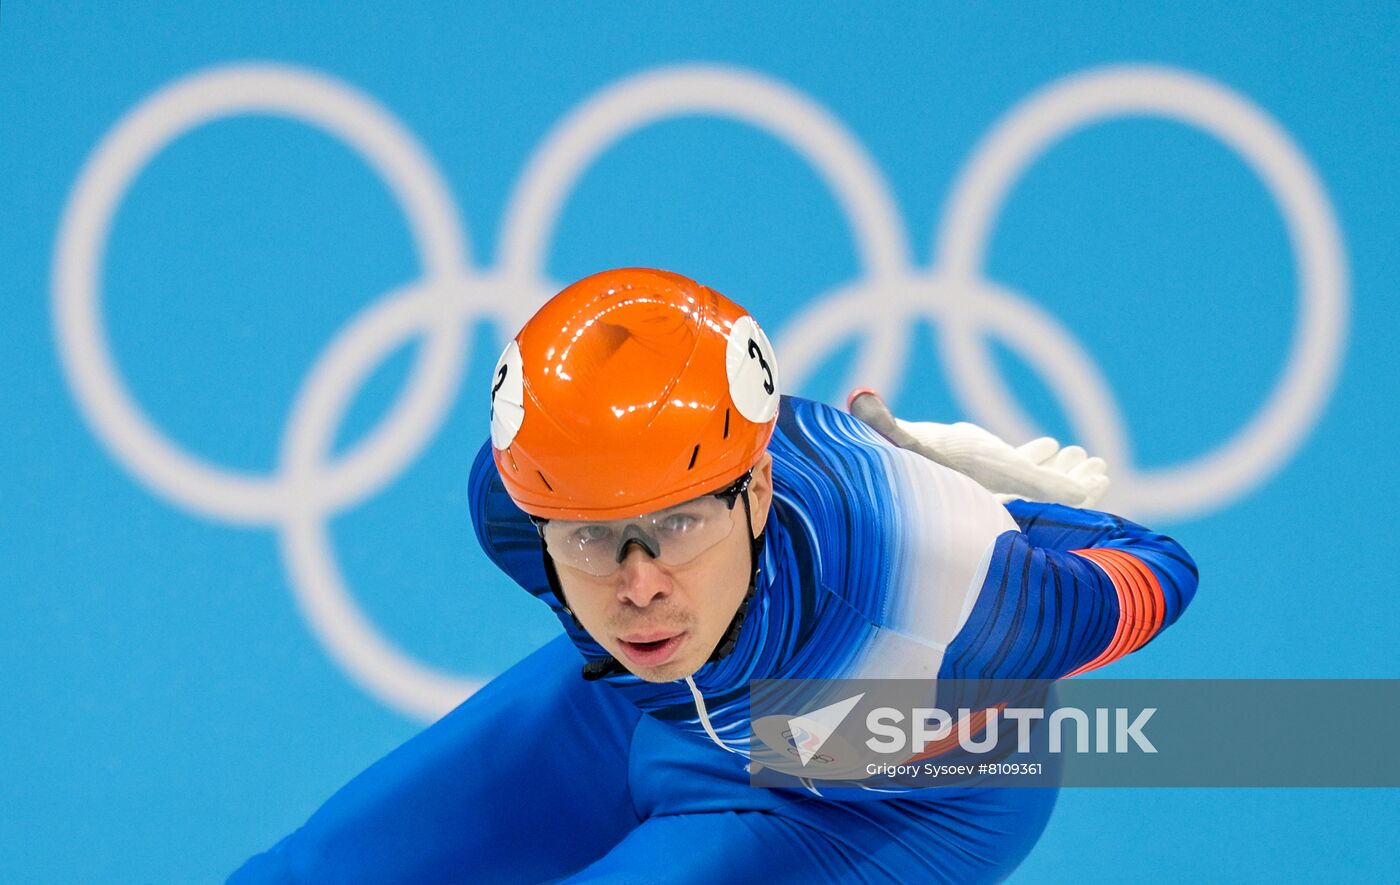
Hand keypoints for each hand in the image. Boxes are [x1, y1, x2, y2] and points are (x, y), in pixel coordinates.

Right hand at [847, 389, 1109, 507]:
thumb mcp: (891, 440)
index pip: (1041, 494)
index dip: (1073, 487)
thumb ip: (880, 421)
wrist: (881, 477)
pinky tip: (1050, 445)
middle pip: (1045, 491)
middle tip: (1099, 466)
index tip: (1098, 473)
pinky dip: (1039, 456)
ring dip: (1059, 467)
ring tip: (1081, 454)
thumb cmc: (889, 464)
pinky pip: (1019, 466)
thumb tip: (856, 397)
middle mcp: (991, 491)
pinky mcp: (978, 464)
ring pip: (1034, 478)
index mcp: (986, 491)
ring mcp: (986, 478)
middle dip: (1073, 477)